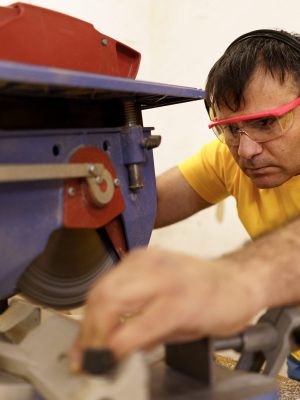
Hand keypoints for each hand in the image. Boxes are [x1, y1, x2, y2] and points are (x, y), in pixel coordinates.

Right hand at [69, 246, 262, 370]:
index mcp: (179, 300)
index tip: (99, 366)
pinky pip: (109, 277)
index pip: (130, 329)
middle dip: (90, 333)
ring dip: (89, 317)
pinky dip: (100, 299)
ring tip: (88, 340)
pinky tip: (101, 316)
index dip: (108, 352)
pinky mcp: (140, 255)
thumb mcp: (189, 335)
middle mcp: (161, 274)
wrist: (232, 278)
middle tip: (86, 356)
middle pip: (106, 300)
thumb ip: (149, 340)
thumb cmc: (221, 305)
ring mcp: (148, 259)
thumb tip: (116, 352)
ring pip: (101, 286)